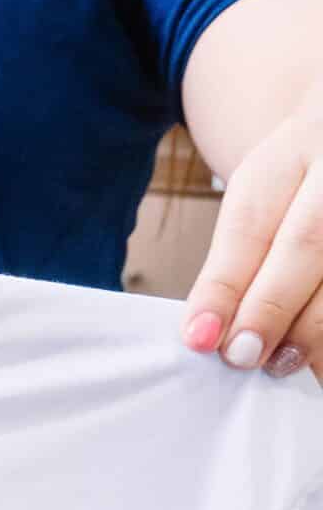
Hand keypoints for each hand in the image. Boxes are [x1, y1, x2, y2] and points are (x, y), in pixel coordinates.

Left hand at [182, 76, 322, 379]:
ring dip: (316, 328)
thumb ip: (240, 256)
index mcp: (300, 147)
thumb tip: (209, 332)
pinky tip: (318, 360)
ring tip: (281, 362)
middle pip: (309, 242)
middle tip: (242, 356)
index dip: (225, 286)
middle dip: (271, 307)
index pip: (253, 223)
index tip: (200, 338)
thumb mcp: (265, 192)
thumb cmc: (308, 174)